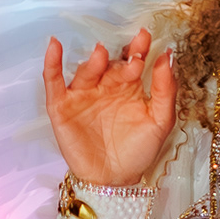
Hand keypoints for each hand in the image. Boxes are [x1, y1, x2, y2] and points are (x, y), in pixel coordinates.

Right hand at [41, 27, 177, 187]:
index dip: (139, 48)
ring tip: (101, 54)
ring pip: (86, 71)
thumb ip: (165, 90)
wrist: (114, 180)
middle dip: (121, 58)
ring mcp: (82, 94)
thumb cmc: (138, 151)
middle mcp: (105, 85)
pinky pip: (54, 81)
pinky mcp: (62, 106)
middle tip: (133, 54)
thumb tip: (167, 57)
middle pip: (110, 64)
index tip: (146, 38)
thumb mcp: (160, 121)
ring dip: (93, 62)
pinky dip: (52, 63)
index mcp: (128, 86)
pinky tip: (54, 46)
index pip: (133, 60)